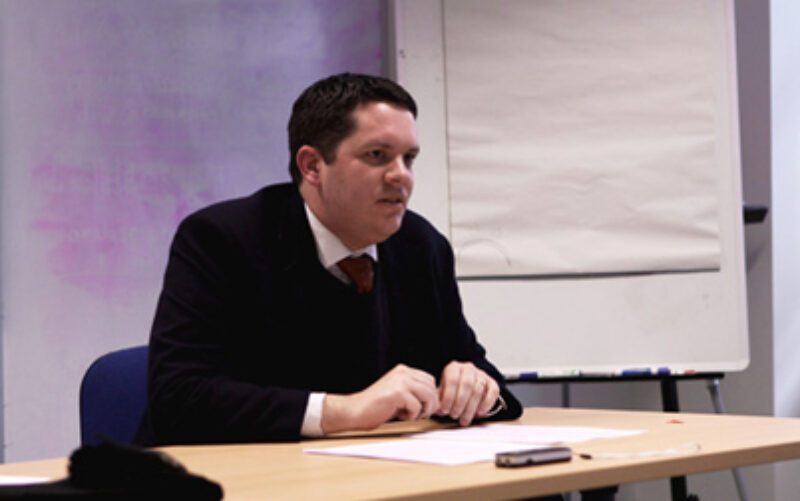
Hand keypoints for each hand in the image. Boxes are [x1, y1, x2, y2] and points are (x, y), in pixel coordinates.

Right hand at [321, 364, 438, 433]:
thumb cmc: (376, 406)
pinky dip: (411, 415)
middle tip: (417, 414)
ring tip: (410, 415)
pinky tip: (399, 415)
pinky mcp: (398, 393)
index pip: (429, 380)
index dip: (430, 396)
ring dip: (423, 410)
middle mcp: (403, 372)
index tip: (421, 408)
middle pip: (432, 388)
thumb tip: (436, 400)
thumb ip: (414, 391)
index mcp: (403, 370)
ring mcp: (400, 381)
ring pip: (428, 396)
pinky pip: (417, 406)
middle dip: (429, 405)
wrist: (355, 411)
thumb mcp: (398, 393)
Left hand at [437, 361, 499, 425]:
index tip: (445, 410)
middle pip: (467, 385)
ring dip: (471, 408)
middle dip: (460, 403)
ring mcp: (481, 374)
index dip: (448, 396)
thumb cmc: (451, 390)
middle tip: (454, 416)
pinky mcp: (492, 382)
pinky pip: (493, 391)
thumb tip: (438, 411)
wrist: (464, 385)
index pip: (452, 380)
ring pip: (478, 390)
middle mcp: (468, 368)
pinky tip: (480, 413)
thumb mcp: (442, 392)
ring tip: (464, 420)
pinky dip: (487, 403)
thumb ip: (439, 400)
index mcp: (454, 368)